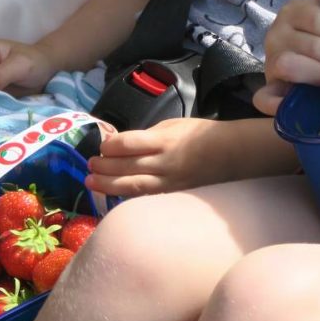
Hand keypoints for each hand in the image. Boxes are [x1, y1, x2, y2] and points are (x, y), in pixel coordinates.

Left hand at [84, 117, 224, 196]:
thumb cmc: (200, 134)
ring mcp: (169, 181)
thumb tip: (122, 144)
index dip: (110, 145)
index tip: (102, 145)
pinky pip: (144, 195)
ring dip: (108, 184)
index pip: (129, 144)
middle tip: (89, 165)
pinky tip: (113, 193)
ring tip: (91, 182)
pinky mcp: (172, 194)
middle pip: (126, 166)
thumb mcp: (173, 124)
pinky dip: (126, 195)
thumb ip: (148, 135)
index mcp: (165, 140)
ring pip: (132, 185)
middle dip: (103, 166)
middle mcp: (164, 162)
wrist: (230, 153)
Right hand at [254, 0, 319, 114]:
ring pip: (289, 66)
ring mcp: (270, 64)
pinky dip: (277, 104)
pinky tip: (292, 104)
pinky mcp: (267, 91)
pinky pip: (264, 99)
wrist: (303, 64)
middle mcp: (276, 35)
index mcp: (292, 12)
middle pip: (314, 46)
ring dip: (317, 73)